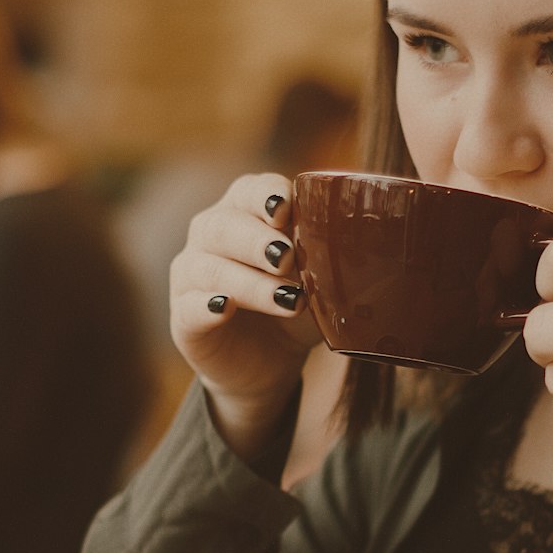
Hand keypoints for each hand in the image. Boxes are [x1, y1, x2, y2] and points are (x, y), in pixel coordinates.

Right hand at [169, 174, 320, 454]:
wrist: (269, 361)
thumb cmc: (297, 303)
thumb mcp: (321, 281)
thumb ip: (334, 260)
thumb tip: (369, 249)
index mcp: (246, 212)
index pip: (251, 191)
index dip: (266, 196)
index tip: (286, 210)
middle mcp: (211, 234)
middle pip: (224, 225)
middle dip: (256, 240)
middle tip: (287, 257)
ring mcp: (192, 274)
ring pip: (210, 268)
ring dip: (250, 282)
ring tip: (288, 300)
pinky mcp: (183, 316)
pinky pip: (188, 306)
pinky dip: (206, 306)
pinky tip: (225, 308)